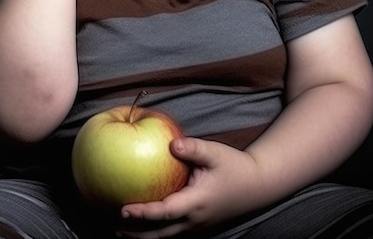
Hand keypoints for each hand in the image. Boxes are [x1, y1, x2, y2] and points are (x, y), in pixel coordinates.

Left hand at [116, 137, 259, 237]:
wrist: (257, 185)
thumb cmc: (234, 166)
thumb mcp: (214, 153)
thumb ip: (193, 148)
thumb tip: (171, 143)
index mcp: (196, 202)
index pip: (165, 212)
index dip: (143, 213)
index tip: (123, 210)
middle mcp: (195, 218)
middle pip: (161, 233)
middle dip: (137, 234)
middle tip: (115, 227)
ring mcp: (198, 224)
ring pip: (167, 235)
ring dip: (146, 235)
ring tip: (123, 231)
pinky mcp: (200, 222)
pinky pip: (175, 230)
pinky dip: (158, 230)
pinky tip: (148, 221)